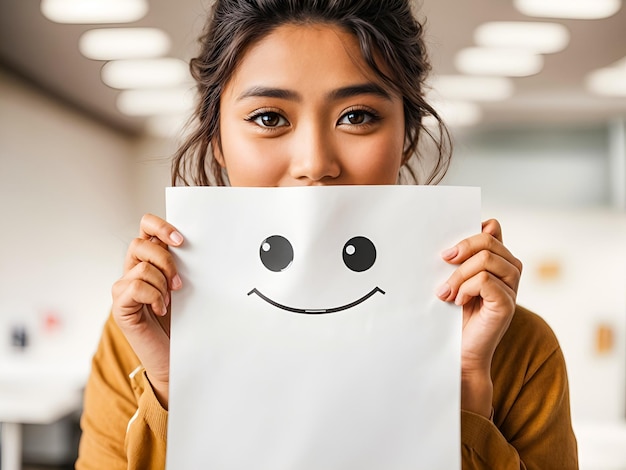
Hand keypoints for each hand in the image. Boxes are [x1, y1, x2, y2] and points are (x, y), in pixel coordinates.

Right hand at [111, 214, 183, 408]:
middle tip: (179, 282)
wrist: (173, 357)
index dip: (160, 226)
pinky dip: (153, 297)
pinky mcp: (120, 306)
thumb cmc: (180, 321)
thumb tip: (193, 245)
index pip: (146, 227)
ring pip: (141, 266)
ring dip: (162, 283)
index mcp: (150, 260)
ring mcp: (123, 288)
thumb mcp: (185, 287)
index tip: (181, 240)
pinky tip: (160, 310)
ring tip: (169, 301)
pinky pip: (135, 287)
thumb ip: (182, 265)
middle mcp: (133, 270)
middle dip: (166, 260)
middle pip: (140, 242)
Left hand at [436, 219, 521, 417]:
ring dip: (459, 274)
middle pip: (488, 240)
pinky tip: (457, 302)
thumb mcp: (454, 279)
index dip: (471, 232)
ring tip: (445, 292)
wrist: (459, 351)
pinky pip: (485, 280)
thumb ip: (458, 259)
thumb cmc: (453, 315)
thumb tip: (449, 239)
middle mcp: (510, 270)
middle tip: (442, 262)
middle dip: (461, 249)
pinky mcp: (506, 304)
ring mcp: (511, 287)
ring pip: (486, 259)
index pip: (492, 229)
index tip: (449, 249)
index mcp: (498, 260)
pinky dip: (465, 288)